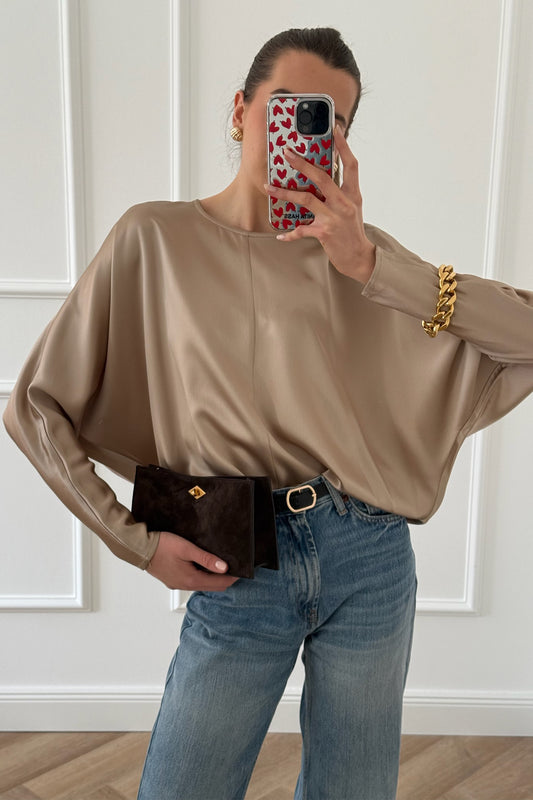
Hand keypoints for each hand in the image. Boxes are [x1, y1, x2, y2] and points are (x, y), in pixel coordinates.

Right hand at [146, 531, 240, 590]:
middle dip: (224, 580)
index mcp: (190, 579)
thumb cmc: (161, 546)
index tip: (241, 572)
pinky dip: (201, 577)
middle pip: (211, 586)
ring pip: (201, 584)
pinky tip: (202, 568)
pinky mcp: (172, 580)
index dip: (231, 578)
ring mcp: (177, 584)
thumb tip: (224, 567)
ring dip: (212, 578)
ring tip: (220, 567)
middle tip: (234, 570)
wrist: (139, 548)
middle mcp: (184, 585)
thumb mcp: (187, 549)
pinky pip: (191, 582)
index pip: (218, 583)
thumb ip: (206, 558)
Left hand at [264, 125, 375, 283]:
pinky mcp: (325, 232)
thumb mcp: (351, 206)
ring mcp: (334, 217)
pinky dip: (290, 233)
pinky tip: (280, 234)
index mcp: (353, 193)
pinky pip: (302, 229)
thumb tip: (321, 173)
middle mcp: (344, 202)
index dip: (343, 145)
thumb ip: (339, 191)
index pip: (351, 164)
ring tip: (268, 187)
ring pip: (306, 199)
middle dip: (302, 163)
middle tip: (286, 153)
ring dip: (284, 193)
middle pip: (322, 177)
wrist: (359, 257)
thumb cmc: (352, 231)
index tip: (334, 127)